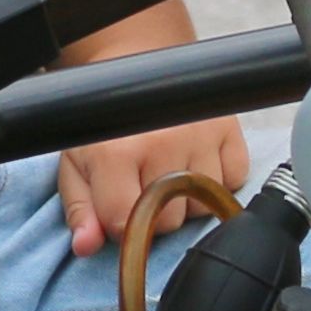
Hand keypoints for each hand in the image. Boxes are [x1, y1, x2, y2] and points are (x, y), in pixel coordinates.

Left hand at [57, 117, 255, 259]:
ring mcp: (200, 135)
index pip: (125, 225)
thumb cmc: (104, 121)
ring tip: (169, 171)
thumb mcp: (77, 162)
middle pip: (169, 222)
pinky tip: (196, 161)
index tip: (116, 203)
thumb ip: (80, 209)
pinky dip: (218, 181)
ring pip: (203, 207)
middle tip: (143, 185)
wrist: (137, 64)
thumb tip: (87, 247)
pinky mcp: (228, 128)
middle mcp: (162, 142)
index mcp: (115, 152)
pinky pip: (233, 181)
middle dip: (155, 214)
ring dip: (187, 200)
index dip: (118, 223)